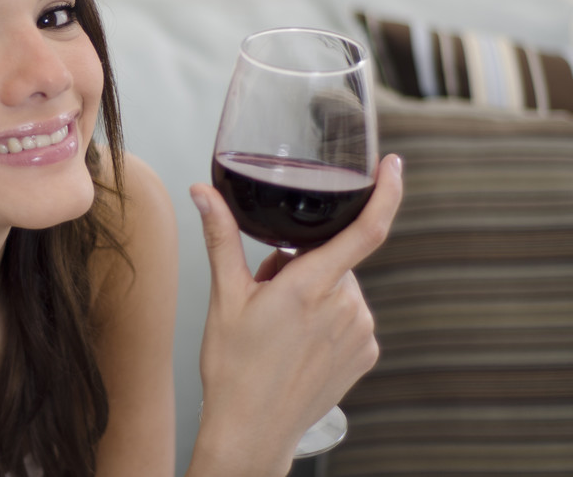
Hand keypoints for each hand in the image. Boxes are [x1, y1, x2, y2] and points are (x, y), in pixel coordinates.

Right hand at [186, 154, 402, 475]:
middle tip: (267, 292)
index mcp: (309, 288)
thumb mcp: (224, 297)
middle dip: (302, 262)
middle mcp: (345, 308)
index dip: (386, 193)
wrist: (252, 431)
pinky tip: (299, 341)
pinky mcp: (367, 353)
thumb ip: (221, 237)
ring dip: (316, 290)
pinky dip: (328, 316)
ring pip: (342, 285)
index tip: (393, 165)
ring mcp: (361, 333)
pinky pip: (351, 314)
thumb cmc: (234, 368)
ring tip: (280, 324)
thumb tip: (203, 193)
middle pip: (334, 257)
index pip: (365, 230)